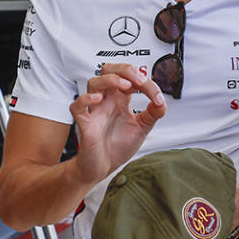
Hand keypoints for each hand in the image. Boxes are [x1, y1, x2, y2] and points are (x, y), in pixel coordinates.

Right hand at [68, 63, 166, 184]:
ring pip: (93, 82)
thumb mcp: (141, 128)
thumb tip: (162, 102)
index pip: (130, 79)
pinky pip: (77, 106)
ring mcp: (95, 111)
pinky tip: (98, 99)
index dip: (146, 83)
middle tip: (139, 80)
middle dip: (124, 69)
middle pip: (108, 70)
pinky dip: (85, 99)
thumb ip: (153, 114)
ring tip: (125, 86)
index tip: (157, 97)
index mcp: (120, 99)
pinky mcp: (85, 124)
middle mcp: (107, 101)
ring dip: (110, 80)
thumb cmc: (117, 146)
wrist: (103, 168)